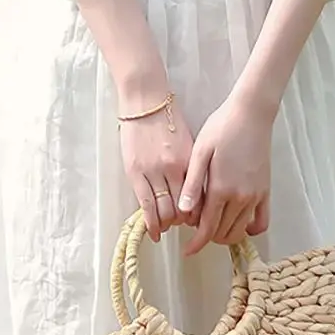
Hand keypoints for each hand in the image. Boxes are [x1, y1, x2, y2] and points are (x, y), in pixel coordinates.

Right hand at [120, 103, 194, 241]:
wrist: (145, 102)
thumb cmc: (169, 119)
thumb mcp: (191, 142)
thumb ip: (194, 167)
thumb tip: (198, 193)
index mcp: (190, 161)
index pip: (199, 198)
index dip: (200, 214)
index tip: (198, 220)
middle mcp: (173, 169)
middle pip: (183, 208)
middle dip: (184, 222)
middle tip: (183, 225)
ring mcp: (152, 172)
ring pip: (164, 211)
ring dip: (167, 224)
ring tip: (167, 227)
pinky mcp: (135, 173)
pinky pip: (145, 205)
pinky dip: (151, 223)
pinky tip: (154, 233)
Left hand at [179, 92, 272, 257]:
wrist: (251, 114)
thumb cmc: (221, 128)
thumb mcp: (199, 153)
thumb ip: (193, 185)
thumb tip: (184, 213)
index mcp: (221, 189)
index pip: (207, 228)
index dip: (196, 243)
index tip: (187, 251)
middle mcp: (241, 197)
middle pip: (223, 233)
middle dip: (208, 237)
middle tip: (196, 226)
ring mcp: (256, 195)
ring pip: (240, 230)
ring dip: (225, 234)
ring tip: (212, 223)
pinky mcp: (266, 191)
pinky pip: (261, 221)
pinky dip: (250, 229)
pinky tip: (238, 222)